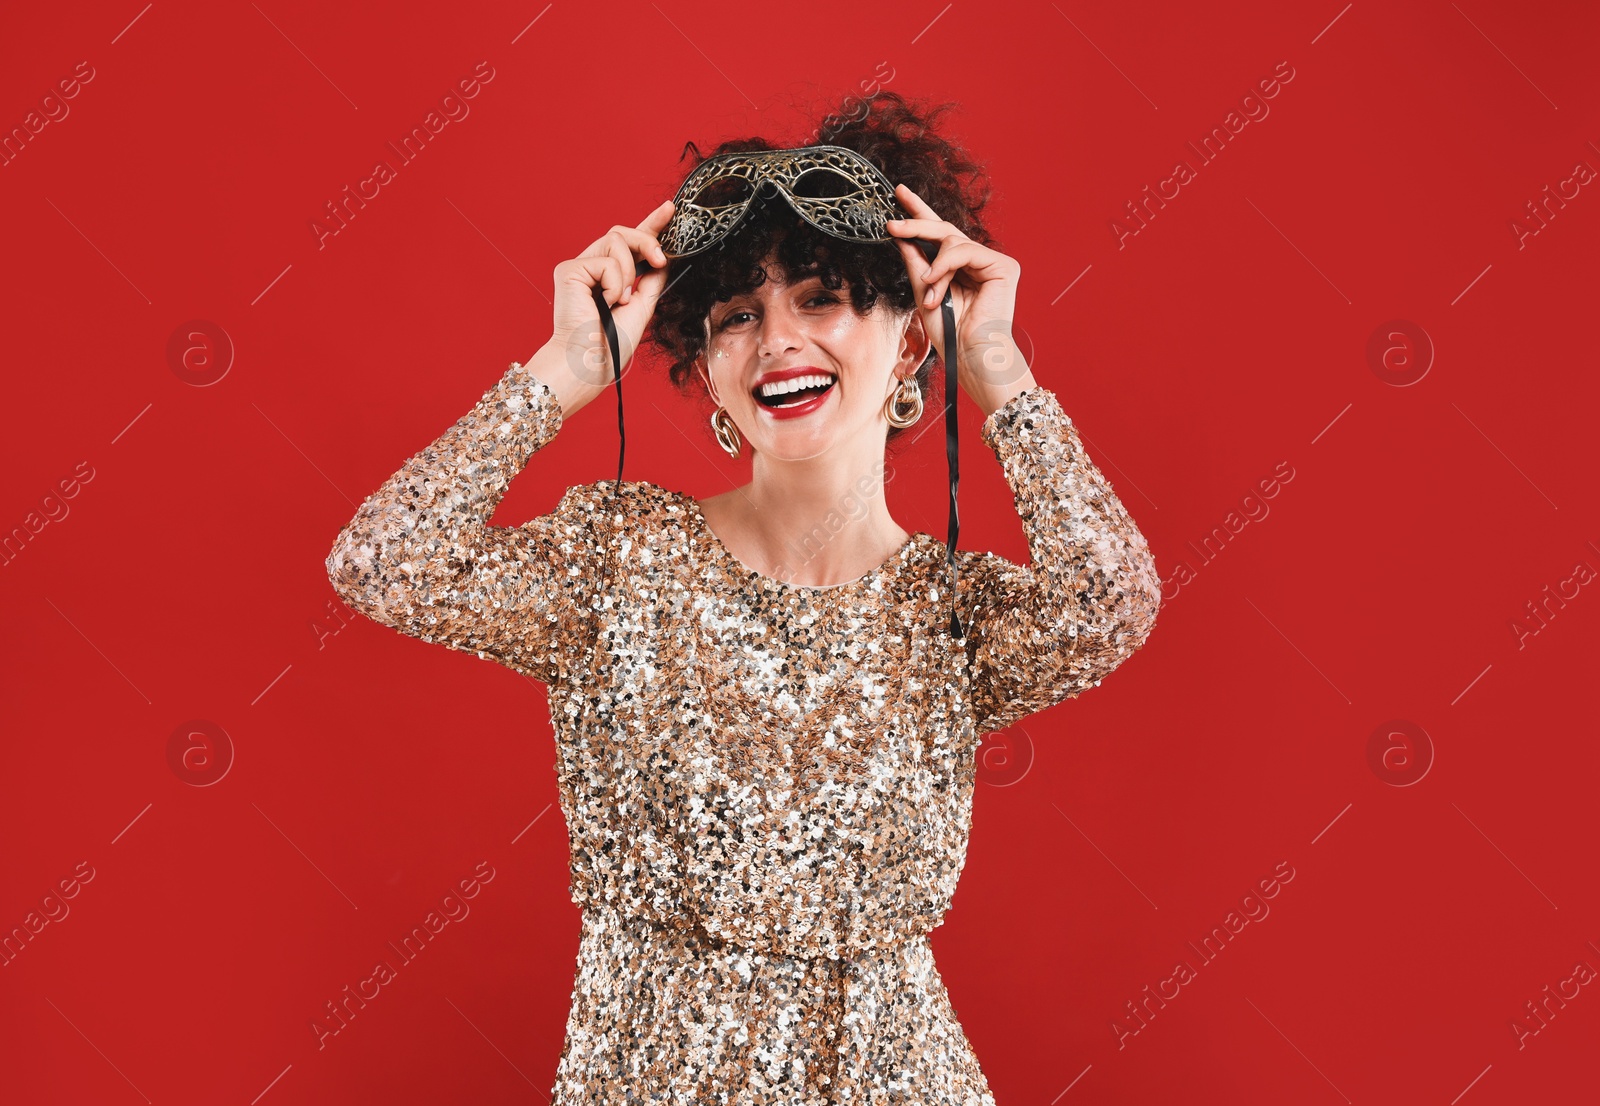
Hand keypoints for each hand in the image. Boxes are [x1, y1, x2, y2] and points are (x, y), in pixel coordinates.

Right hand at [548, 199, 674, 390]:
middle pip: (623, 233)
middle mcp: (591, 267)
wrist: (591, 362)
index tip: (670, 210)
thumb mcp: (641, 307)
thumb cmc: (610, 345)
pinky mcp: (569, 270)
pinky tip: (607, 302)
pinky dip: (615, 283)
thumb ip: (651, 281)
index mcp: (608, 277)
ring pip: (616, 240)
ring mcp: (579, 267)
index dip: (650, 225)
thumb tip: (664, 259)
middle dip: (647, 241)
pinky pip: (607, 261)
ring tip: (620, 299)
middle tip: (660, 261)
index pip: (630, 244)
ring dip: (629, 271)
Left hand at [885, 184, 1031, 409]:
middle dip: (916, 223)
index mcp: (960, 268)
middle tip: (892, 223)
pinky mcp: (1004, 266)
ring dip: (933, 267)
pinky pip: (965, 250)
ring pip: (952, 241)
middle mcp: (978, 262)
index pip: (938, 235)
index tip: (898, 194)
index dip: (919, 213)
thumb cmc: (950, 333)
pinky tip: (936, 282)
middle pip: (944, 230)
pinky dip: (945, 265)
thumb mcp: (923, 291)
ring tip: (928, 289)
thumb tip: (899, 235)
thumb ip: (915, 262)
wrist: (969, 356)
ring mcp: (992, 262)